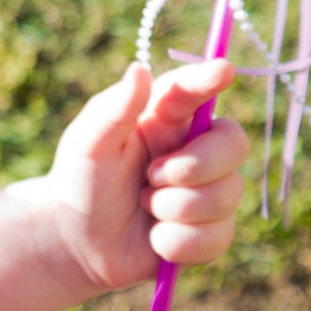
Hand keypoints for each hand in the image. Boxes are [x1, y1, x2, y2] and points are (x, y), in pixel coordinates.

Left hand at [42, 60, 248, 295]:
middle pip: (234, 144)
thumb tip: (139, 69)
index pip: (195, 91)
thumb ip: (115, 110)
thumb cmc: (81, 181)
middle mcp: (194, 148)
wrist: (76, 241)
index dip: (211, 78)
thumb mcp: (87, 144)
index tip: (223, 69)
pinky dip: (176, 241)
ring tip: (144, 206)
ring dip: (174, 208)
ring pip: (227, 195)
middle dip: (195, 166)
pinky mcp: (211, 232)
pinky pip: (217, 237)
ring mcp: (208, 190)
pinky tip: (153, 238)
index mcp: (164, 118)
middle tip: (151, 176)